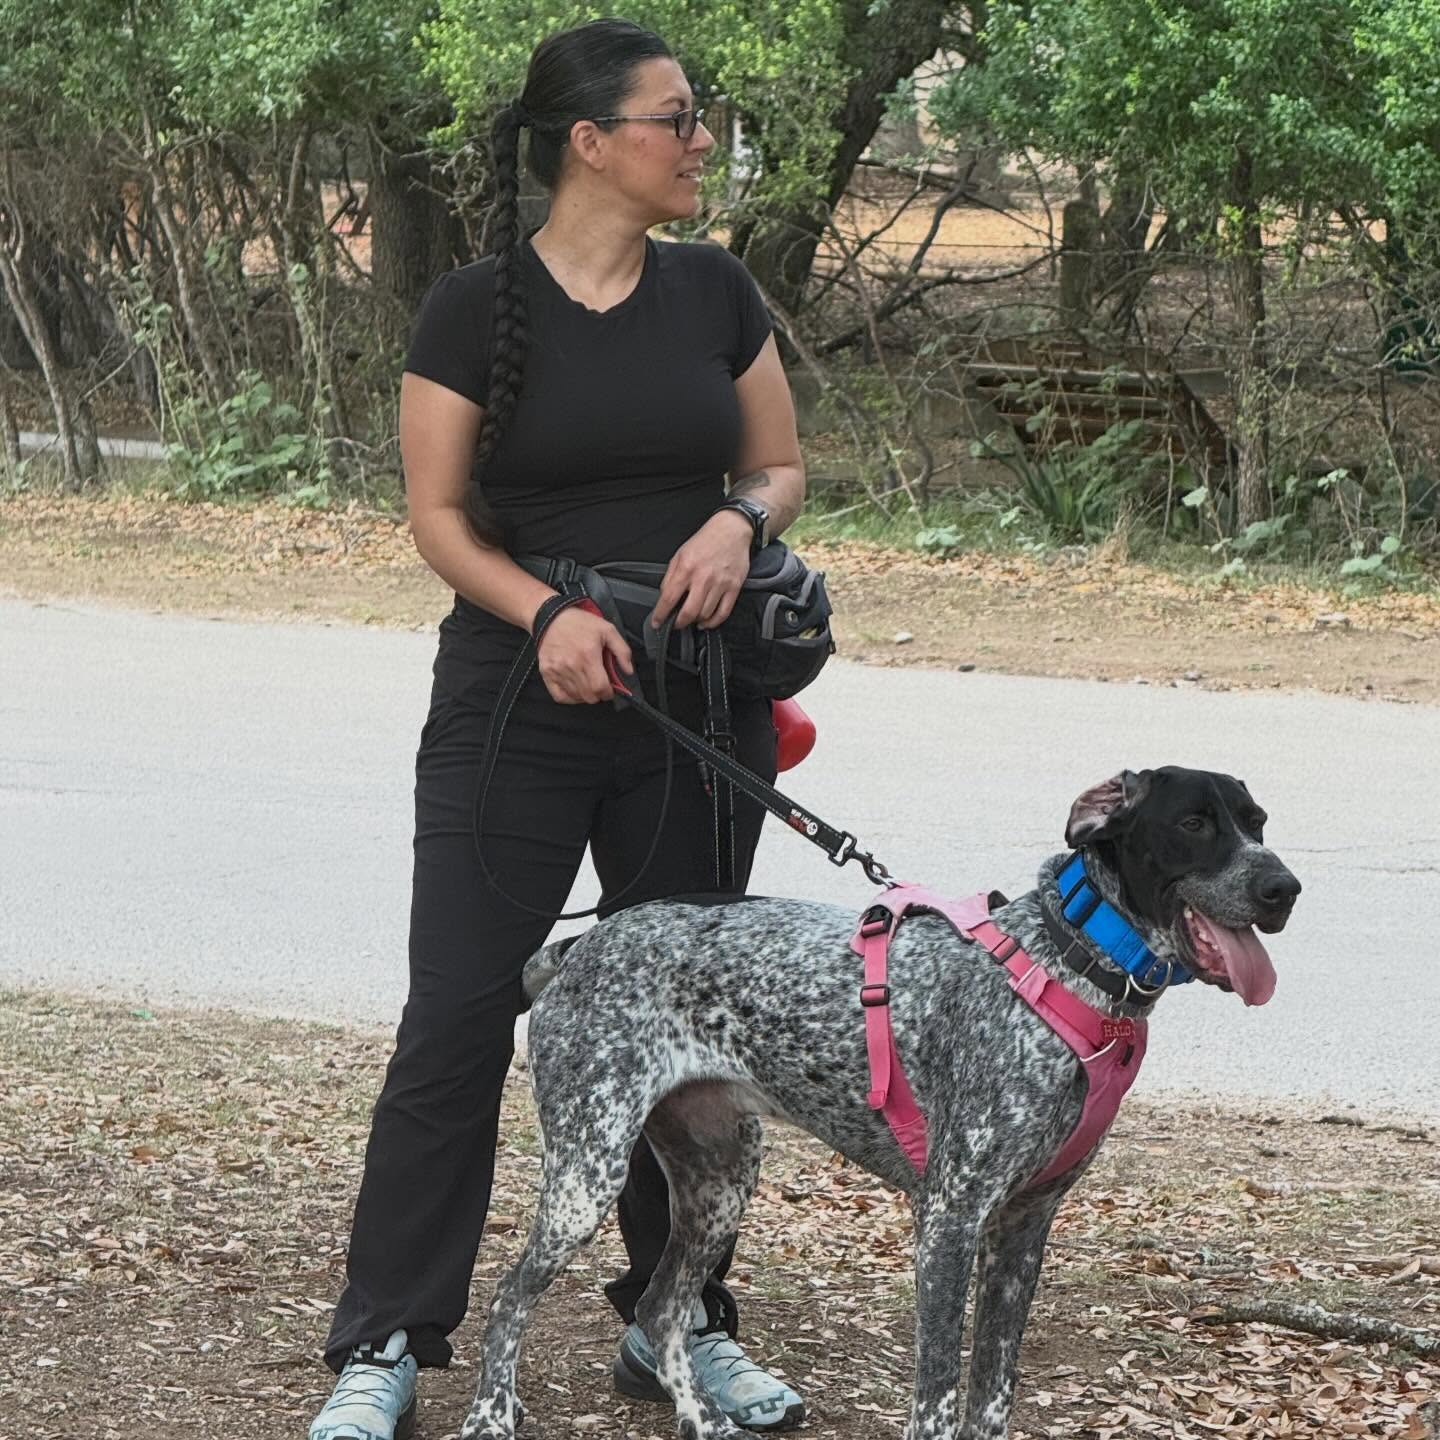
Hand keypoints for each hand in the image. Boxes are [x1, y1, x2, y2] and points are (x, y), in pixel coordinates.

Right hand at [535, 606, 633, 703]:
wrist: (552, 617)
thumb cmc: (580, 623)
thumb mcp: (607, 630)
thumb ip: (622, 651)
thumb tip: (628, 671)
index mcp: (588, 656)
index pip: (600, 688)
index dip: (608, 693)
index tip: (609, 689)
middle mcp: (572, 666)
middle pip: (589, 696)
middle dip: (598, 694)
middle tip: (599, 685)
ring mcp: (557, 671)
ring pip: (576, 697)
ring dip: (585, 695)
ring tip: (587, 683)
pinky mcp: (547, 673)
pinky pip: (560, 697)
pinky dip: (570, 697)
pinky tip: (576, 689)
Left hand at [650, 511, 751, 630]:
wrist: (731, 530)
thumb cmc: (706, 541)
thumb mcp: (680, 554)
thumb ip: (671, 576)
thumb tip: (665, 596)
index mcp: (686, 568)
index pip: (669, 598)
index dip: (660, 615)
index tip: (657, 622)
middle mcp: (703, 578)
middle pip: (689, 612)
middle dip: (679, 623)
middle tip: (676, 624)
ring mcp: (720, 584)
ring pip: (705, 614)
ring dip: (696, 621)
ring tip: (692, 618)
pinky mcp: (734, 587)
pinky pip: (723, 613)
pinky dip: (713, 622)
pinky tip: (706, 622)